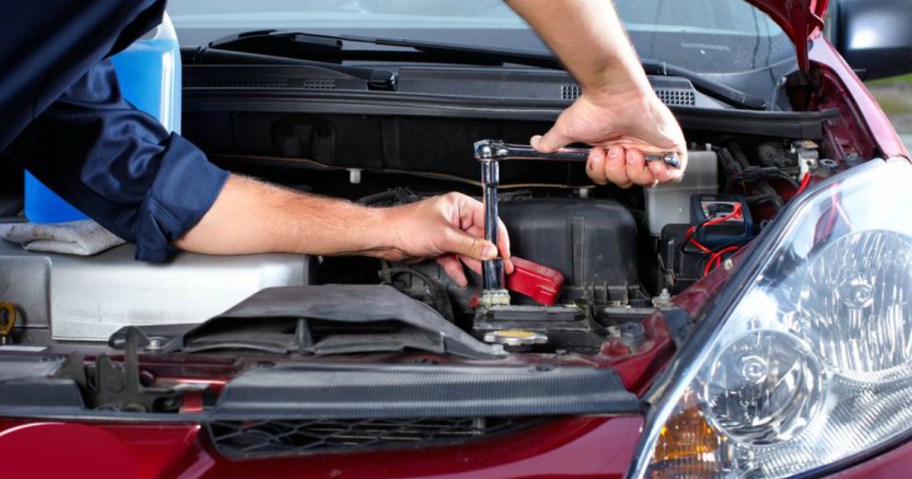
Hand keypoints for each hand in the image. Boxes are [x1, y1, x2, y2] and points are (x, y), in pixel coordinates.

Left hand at [378, 193, 512, 285]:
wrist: (385, 237)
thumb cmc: (407, 225)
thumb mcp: (445, 236)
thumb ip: (470, 246)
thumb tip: (490, 251)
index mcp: (459, 205)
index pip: (488, 219)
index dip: (498, 237)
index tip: (504, 252)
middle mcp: (455, 218)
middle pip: (479, 237)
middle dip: (488, 254)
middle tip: (499, 267)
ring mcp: (447, 233)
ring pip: (468, 250)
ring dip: (475, 263)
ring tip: (485, 275)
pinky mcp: (440, 246)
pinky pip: (455, 258)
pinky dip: (458, 268)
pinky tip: (462, 278)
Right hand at [532, 89, 686, 187]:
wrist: (616, 93)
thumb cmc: (596, 107)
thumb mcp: (567, 129)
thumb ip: (551, 141)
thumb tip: (536, 144)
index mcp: (612, 149)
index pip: (609, 177)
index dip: (603, 173)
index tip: (598, 157)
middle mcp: (631, 149)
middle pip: (627, 181)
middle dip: (617, 170)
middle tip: (614, 150)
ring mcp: (651, 149)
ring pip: (647, 180)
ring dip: (635, 170)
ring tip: (630, 149)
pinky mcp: (671, 147)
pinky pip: (672, 174)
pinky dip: (662, 175)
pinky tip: (651, 163)